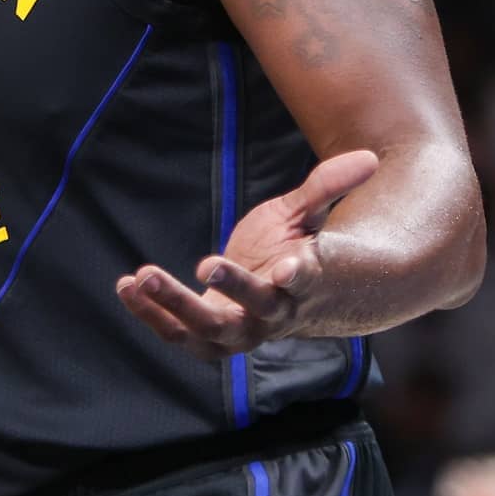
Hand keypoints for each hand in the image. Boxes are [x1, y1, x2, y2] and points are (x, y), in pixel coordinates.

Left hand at [117, 149, 378, 359]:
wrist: (293, 303)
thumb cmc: (302, 249)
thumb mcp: (309, 215)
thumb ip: (328, 188)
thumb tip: (369, 158)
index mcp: (306, 284)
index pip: (304, 282)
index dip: (298, 275)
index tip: (289, 267)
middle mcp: (275, 315)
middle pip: (254, 309)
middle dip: (231, 287)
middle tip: (205, 261)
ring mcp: (241, 332)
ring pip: (207, 330)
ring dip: (172, 306)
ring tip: (141, 274)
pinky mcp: (211, 337)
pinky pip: (178, 333)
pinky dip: (150, 313)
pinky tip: (125, 286)